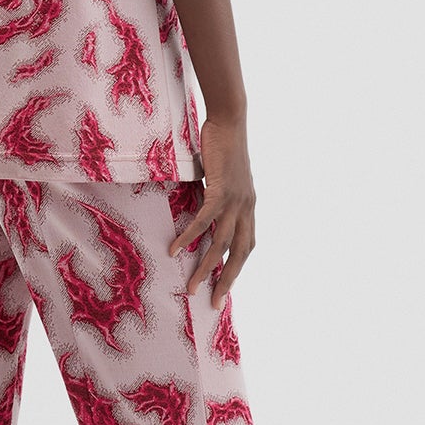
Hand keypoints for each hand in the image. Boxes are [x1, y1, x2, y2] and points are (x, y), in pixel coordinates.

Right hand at [168, 114, 256, 308]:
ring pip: (221, 244)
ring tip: (191, 285)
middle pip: (239, 254)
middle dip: (227, 280)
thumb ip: (217, 196)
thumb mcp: (224, 178)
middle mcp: (247, 208)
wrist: (229, 121)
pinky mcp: (221, 191)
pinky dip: (189, 237)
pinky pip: (204, 221)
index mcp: (249, 207)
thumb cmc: (223, 147)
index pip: (247, 246)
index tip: (224, 288)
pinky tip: (176, 249)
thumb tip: (202, 209)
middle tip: (214, 303)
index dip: (237, 269)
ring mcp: (236, 201)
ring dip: (206, 267)